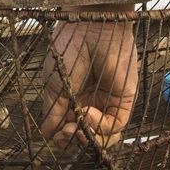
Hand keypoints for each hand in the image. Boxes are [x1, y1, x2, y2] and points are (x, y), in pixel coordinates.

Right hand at [39, 7, 138, 149]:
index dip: (63, 137)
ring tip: (78, 130)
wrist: (89, 29)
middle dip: (74, 139)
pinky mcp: (122, 100)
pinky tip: (88, 114)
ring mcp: (106, 102)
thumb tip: (47, 134)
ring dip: (90, 139)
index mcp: (70, 98)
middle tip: (67, 135)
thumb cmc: (68, 50)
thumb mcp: (54, 85)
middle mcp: (88, 101)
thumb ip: (53, 112)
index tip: (56, 138)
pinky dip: (100, 127)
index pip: (68, 127)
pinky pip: (115, 124)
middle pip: (85, 134)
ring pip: (102, 135)